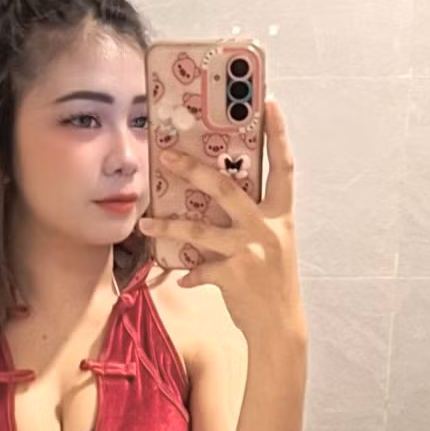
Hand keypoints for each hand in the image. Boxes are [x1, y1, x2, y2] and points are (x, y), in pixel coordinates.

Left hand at [140, 100, 303, 344]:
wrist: (281, 328)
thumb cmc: (273, 284)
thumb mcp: (274, 245)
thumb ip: (254, 221)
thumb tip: (220, 201)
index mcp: (281, 216)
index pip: (283, 166)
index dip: (279, 133)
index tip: (269, 102)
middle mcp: (268, 229)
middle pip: (227, 189)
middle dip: (194, 170)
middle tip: (168, 156)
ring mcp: (250, 252)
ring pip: (198, 230)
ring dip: (167, 225)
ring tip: (145, 222)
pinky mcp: (233, 276)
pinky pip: (199, 269)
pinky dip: (188, 273)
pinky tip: (180, 277)